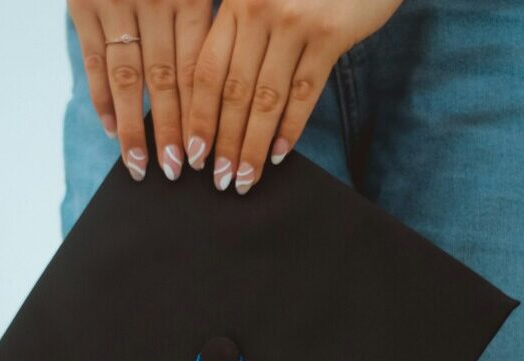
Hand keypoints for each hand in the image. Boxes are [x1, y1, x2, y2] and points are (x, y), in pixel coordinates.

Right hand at [68, 0, 212, 181]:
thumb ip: (211, 15)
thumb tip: (226, 76)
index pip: (197, 71)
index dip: (200, 115)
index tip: (204, 151)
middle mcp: (153, 2)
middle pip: (164, 83)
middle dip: (169, 131)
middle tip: (174, 172)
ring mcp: (114, 3)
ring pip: (127, 78)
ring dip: (133, 126)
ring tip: (140, 163)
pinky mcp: (82, 4)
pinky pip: (94, 60)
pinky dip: (101, 98)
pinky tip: (111, 128)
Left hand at [185, 0, 401, 192]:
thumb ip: (243, 31)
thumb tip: (223, 98)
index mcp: (235, 3)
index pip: (205, 72)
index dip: (198, 117)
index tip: (193, 152)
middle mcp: (258, 11)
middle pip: (232, 92)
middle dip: (222, 142)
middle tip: (217, 179)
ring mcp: (294, 21)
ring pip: (266, 99)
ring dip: (253, 146)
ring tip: (245, 178)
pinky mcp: (330, 32)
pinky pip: (304, 92)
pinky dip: (291, 128)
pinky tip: (280, 154)